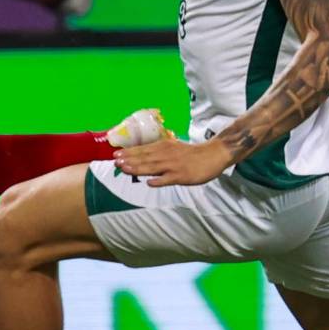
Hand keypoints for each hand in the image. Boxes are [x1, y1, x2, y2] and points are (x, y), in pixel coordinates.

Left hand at [115, 138, 232, 187]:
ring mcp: (173, 165)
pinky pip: (168, 179)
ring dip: (138, 168)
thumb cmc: (192, 153)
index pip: (143, 149)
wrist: (213, 154)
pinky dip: (158, 181)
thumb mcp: (173, 147)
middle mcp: (166, 154)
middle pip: (144, 158)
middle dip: (129, 160)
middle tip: (115, 162)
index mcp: (164, 146)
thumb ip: (159, 152)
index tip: (116, 154)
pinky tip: (149, 183)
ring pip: (152, 167)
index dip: (129, 153)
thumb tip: (143, 157)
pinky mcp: (181, 175)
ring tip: (125, 169)